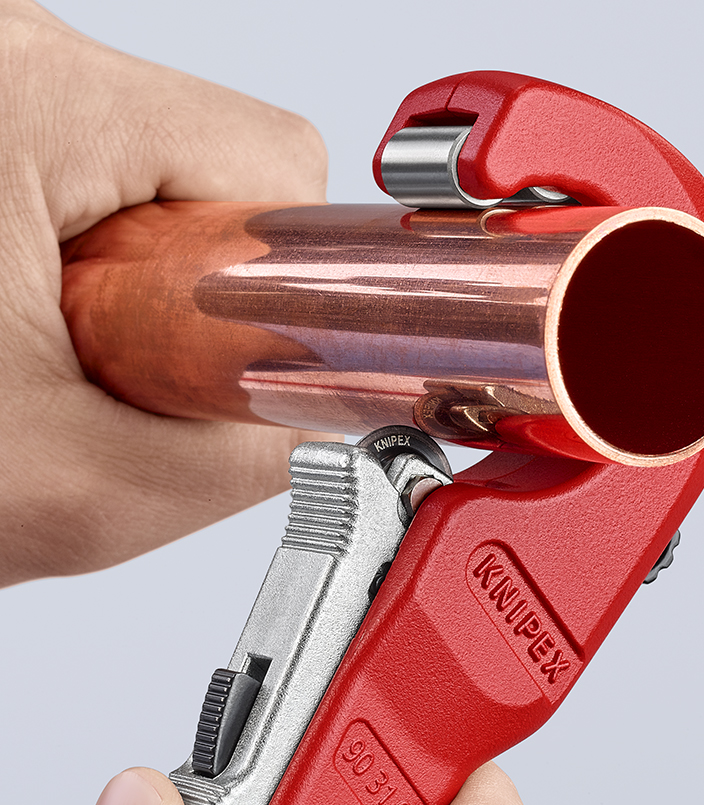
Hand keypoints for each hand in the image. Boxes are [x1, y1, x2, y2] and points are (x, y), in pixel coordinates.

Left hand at [0, 0, 331, 587]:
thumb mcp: (75, 490)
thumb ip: (243, 457)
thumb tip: (314, 414)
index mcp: (31, 101)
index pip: (276, 164)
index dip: (286, 277)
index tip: (230, 351)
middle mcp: (7, 57)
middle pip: (225, 163)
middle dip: (204, 286)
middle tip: (113, 358)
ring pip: (169, 171)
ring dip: (148, 276)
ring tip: (53, 340)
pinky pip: (107, 172)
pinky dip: (101, 254)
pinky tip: (32, 309)